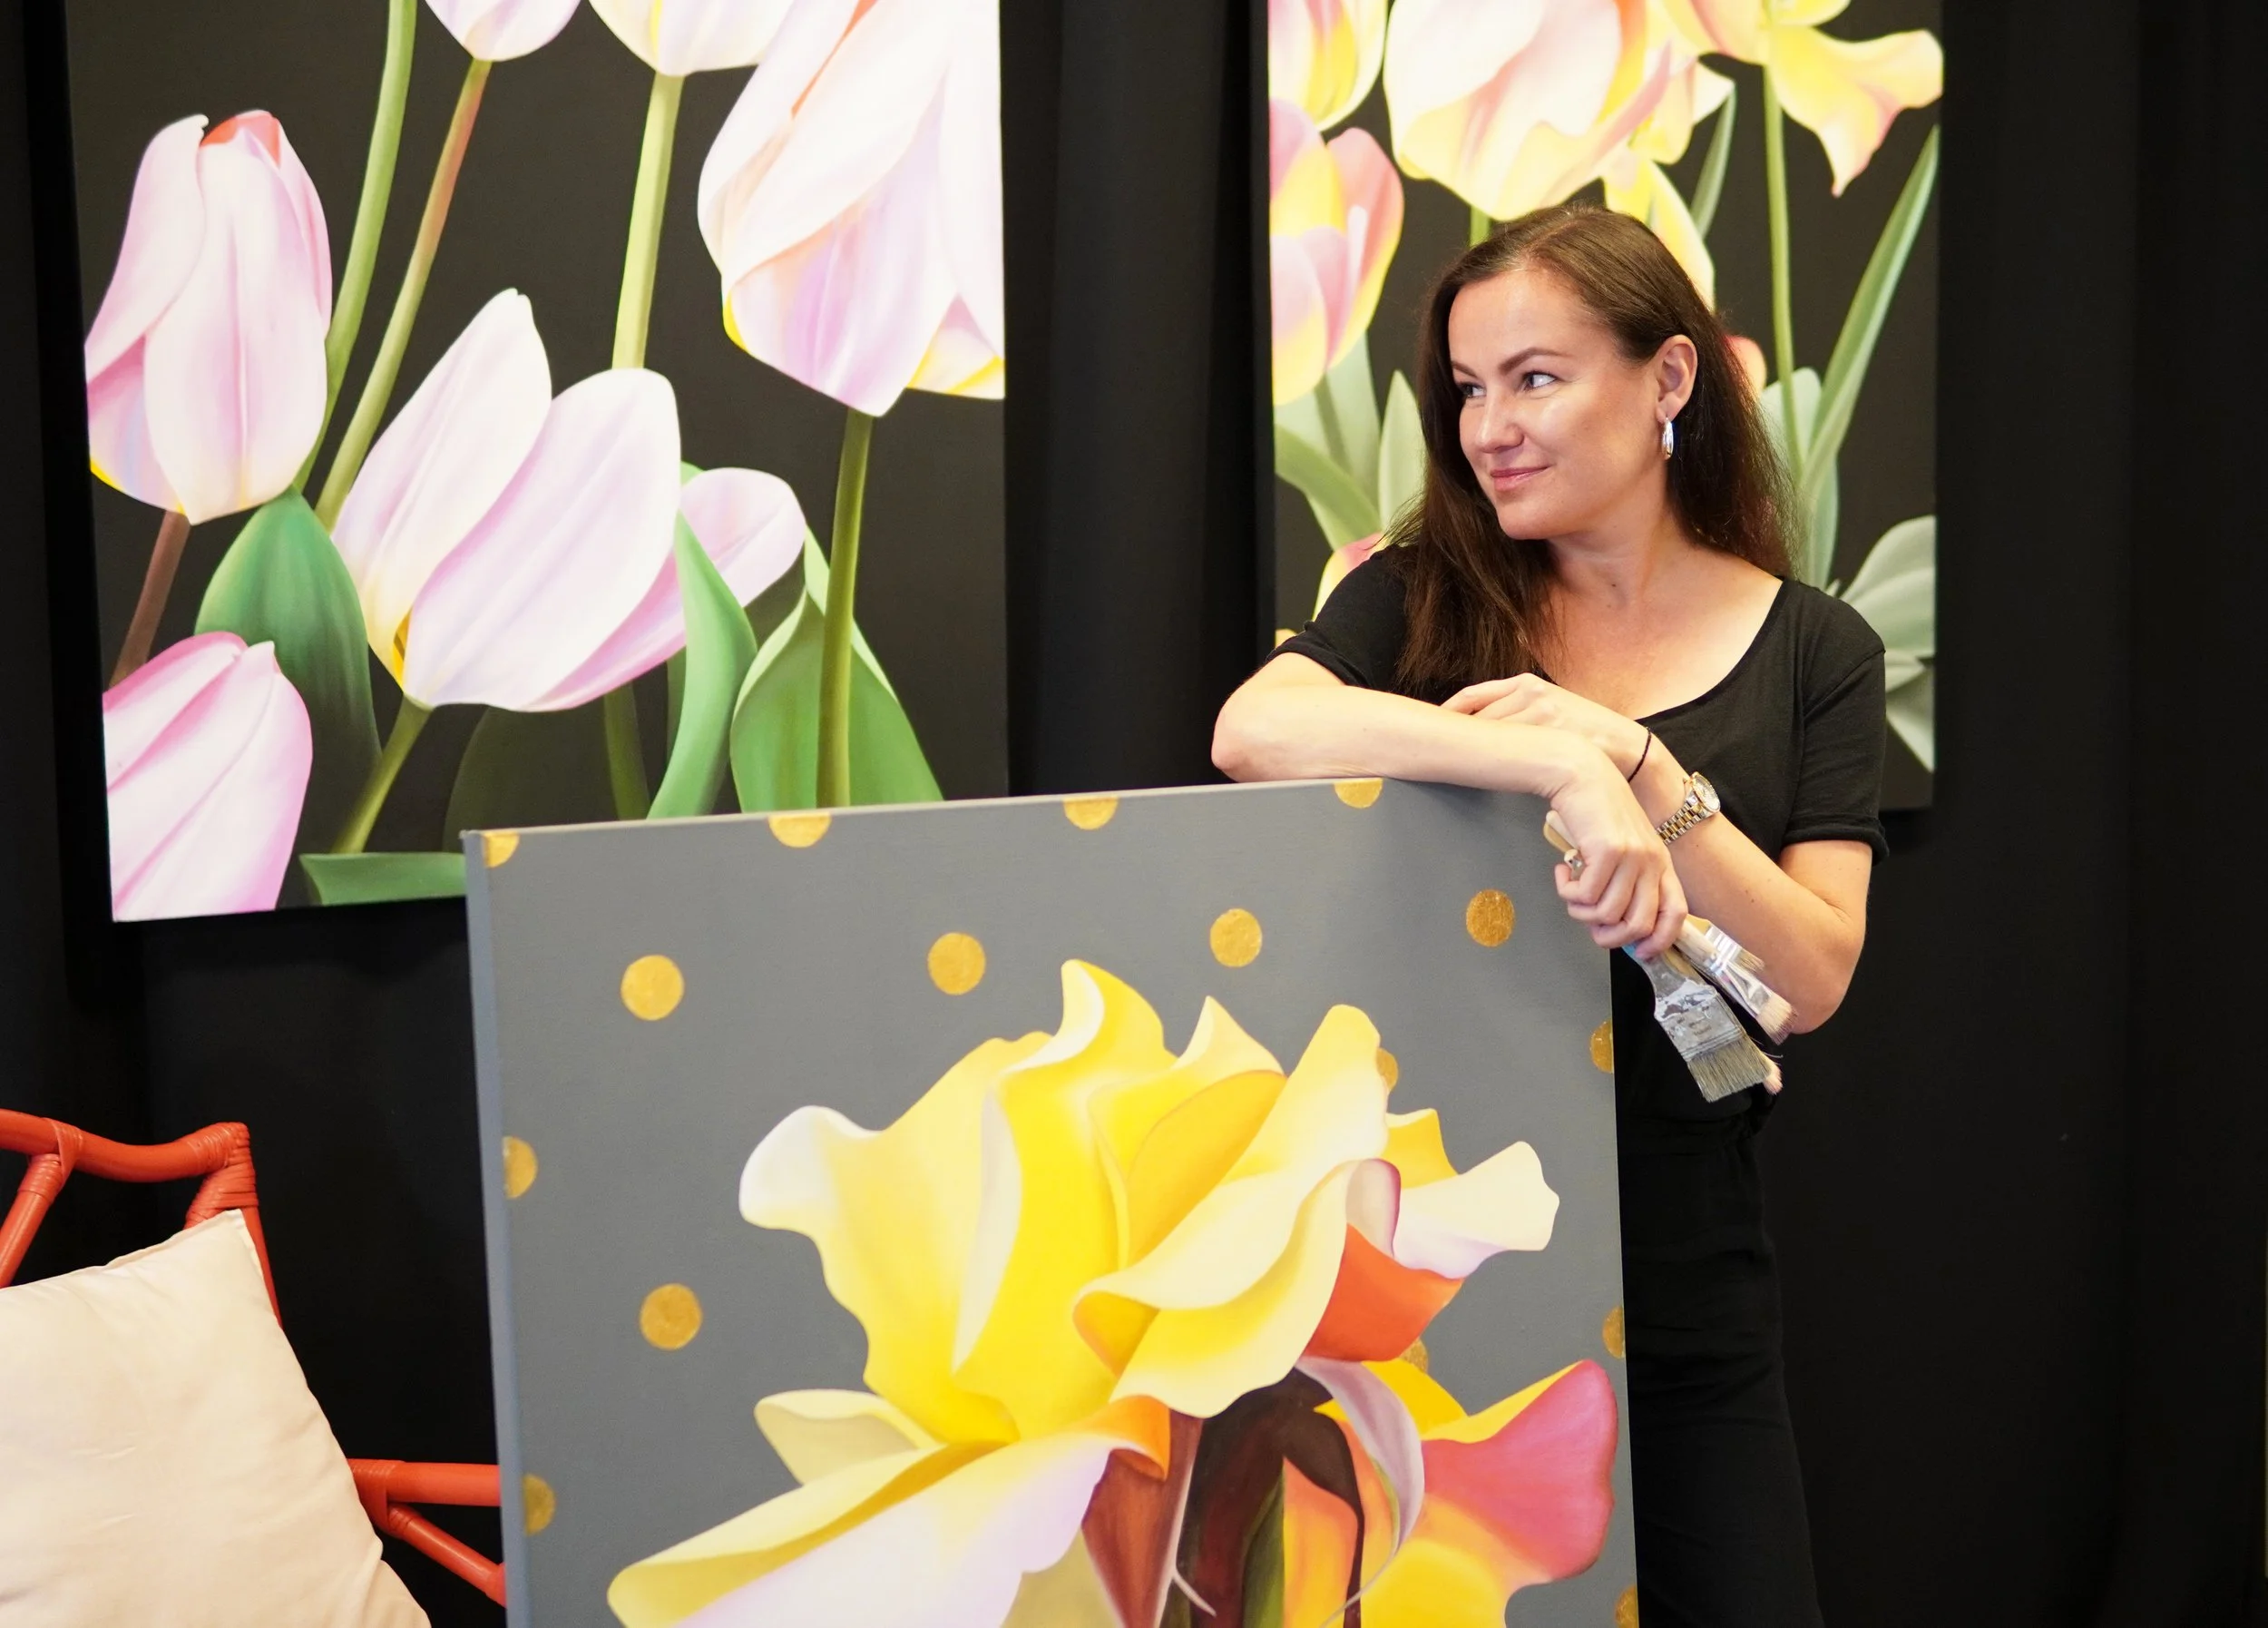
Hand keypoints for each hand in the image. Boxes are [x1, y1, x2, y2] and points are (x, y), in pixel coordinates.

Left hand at [1444, 674, 1649, 776]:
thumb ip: (1515, 710)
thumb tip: (1472, 723)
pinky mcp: (1551, 735)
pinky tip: (1480, 771)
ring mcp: (1540, 714)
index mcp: (1526, 683)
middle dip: (1454, 736)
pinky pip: (1508, 752)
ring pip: (1488, 736)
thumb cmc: (1583, 732)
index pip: (1472, 697)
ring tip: (1447, 765)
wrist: (1627, 747)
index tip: (1427, 729)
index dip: (1447, 714)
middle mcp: (1530, 694)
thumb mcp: (1549, 707)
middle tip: (1428, 751)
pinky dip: (1490, 762)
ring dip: (1468, 751)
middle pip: (1475, 718)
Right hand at [1544, 749, 1685, 955]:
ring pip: (1607, 914)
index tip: (1638, 952)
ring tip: (1570, 890)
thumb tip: (1613, 919)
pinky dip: (1566, 891)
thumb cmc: (1597, 810)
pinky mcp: (1607, 851)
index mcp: (1661, 861)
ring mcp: (1631, 856)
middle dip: (1609, 937)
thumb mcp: (1623, 844)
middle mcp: (1652, 861)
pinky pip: (1585, 895)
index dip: (1659, 940)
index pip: (1675, 913)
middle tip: (1588, 925)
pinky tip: (1561, 871)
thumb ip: (1626, 877)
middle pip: (1638, 923)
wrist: (1581, 773)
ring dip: (1580, 911)